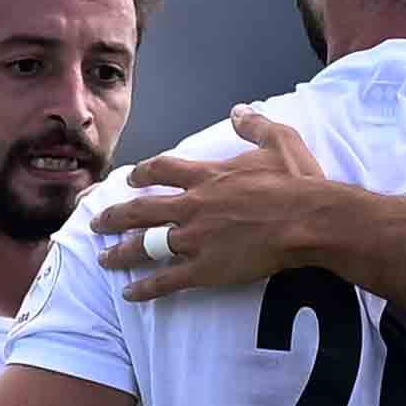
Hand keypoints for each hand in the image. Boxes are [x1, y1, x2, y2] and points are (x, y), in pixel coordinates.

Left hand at [93, 110, 333, 299]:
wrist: (308, 220)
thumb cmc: (298, 183)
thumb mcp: (280, 141)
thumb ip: (255, 125)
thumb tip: (240, 110)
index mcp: (208, 176)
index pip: (163, 170)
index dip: (143, 174)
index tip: (129, 178)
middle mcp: (193, 206)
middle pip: (142, 209)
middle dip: (115, 216)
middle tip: (96, 222)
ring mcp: (196, 238)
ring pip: (146, 245)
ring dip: (121, 252)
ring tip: (103, 258)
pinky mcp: (205, 269)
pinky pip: (167, 280)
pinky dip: (146, 289)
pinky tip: (129, 294)